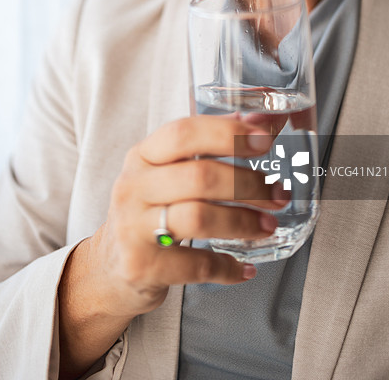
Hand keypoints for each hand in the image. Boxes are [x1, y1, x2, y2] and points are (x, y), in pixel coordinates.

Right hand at [89, 115, 288, 316]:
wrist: (110, 267)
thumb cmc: (150, 209)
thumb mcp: (168, 171)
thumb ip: (210, 144)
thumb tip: (263, 120)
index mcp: (143, 155)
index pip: (183, 133)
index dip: (226, 133)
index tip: (265, 139)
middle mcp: (134, 187)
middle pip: (198, 176)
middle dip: (248, 184)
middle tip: (278, 194)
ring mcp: (134, 228)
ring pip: (198, 218)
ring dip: (242, 222)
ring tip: (268, 225)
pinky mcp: (142, 266)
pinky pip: (195, 265)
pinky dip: (227, 267)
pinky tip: (245, 267)